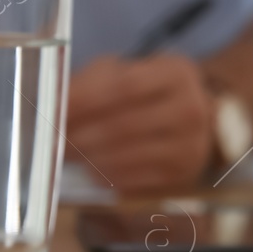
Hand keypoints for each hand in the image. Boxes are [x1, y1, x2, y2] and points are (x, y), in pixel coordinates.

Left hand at [66, 53, 214, 193]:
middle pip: (124, 124)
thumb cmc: (152, 94)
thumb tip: (57, 100)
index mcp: (176, 73)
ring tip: (65, 154)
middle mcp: (190, 108)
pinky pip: (135, 179)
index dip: (85, 100)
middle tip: (51, 139)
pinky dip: (105, 174)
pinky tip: (90, 169)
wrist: (201, 122)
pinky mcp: (181, 174)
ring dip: (88, 157)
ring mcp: (190, 145)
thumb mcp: (131, 72)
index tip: (54, 110)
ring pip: (127, 155)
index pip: (124, 87)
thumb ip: (95, 81)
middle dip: (80, 133)